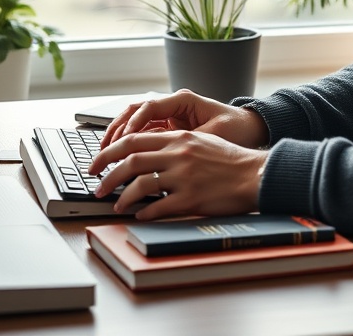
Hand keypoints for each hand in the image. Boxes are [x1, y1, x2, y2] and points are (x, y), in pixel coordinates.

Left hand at [89, 129, 267, 219]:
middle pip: (130, 161)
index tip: (97, 163)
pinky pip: (159, 207)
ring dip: (122, 197)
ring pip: (140, 185)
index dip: (109, 152)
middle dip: (108, 175)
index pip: (133, 139)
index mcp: (179, 137)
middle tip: (97, 187)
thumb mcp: (201, 141)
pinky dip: (144, 212)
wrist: (255, 174)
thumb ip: (173, 144)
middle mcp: (179, 153)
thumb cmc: (229, 160)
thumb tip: (144, 153)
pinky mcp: (192, 198)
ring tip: (116, 205)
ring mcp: (184, 176)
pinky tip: (140, 215)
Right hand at [100, 88, 267, 148]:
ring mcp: (170, 116)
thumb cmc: (237, 129)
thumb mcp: (215, 135)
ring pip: (135, 123)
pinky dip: (130, 144)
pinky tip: (120, 159)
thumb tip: (164, 153)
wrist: (251, 129)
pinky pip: (143, 134)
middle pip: (134, 112)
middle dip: (116, 131)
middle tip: (103, 151)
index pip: (148, 108)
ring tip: (105, 155)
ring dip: (118, 138)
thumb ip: (188, 142)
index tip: (123, 141)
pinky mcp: (169, 129)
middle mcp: (173, 105)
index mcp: (183, 100)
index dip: (132, 125)